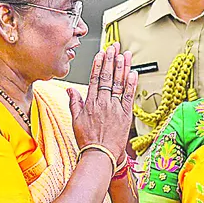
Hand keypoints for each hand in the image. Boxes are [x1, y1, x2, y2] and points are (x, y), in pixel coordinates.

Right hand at [67, 43, 136, 161]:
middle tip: (114, 47)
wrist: (100, 155)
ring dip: (122, 67)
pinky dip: (131, 84)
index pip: (96, 78)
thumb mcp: (76, 120)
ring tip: (124, 54)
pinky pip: (129, 96)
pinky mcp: (126, 114)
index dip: (99, 64)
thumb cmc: (88, 140)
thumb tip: (70, 90)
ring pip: (119, 83)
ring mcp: (115, 107)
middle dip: (111, 60)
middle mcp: (103, 102)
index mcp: (91, 103)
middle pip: (108, 77)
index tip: (102, 53)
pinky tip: (133, 72)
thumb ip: (74, 103)